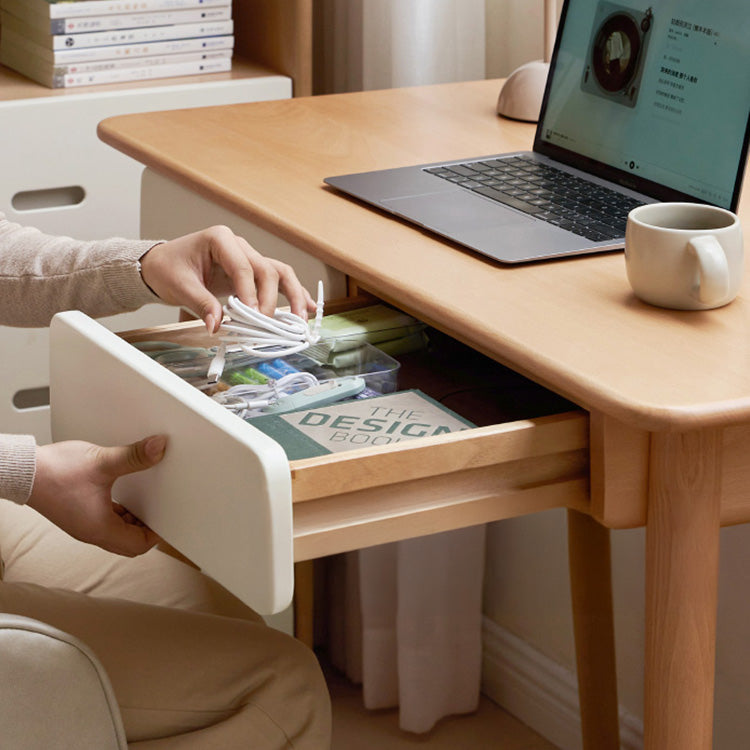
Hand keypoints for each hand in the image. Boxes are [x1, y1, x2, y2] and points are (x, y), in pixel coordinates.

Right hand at [27, 435, 166, 556]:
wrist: (22, 471)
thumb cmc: (54, 471)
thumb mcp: (102, 462)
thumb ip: (134, 456)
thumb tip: (158, 448)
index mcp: (100, 529)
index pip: (138, 545)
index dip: (157, 535)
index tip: (168, 520)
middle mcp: (91, 532)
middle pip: (129, 544)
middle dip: (146, 530)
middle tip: (159, 512)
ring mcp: (82, 525)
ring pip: (116, 534)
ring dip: (132, 523)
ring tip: (145, 504)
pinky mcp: (76, 515)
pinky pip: (105, 523)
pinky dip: (118, 515)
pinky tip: (122, 498)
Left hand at [138, 225, 316, 333]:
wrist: (162, 265)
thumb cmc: (168, 268)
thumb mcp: (180, 286)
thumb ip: (200, 304)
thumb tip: (217, 325)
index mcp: (221, 239)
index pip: (245, 267)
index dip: (251, 293)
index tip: (252, 315)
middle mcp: (240, 246)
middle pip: (267, 270)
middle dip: (270, 300)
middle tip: (266, 325)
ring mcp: (249, 258)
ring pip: (279, 274)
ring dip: (293, 295)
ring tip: (300, 318)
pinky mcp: (252, 274)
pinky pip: (277, 281)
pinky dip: (293, 294)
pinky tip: (307, 308)